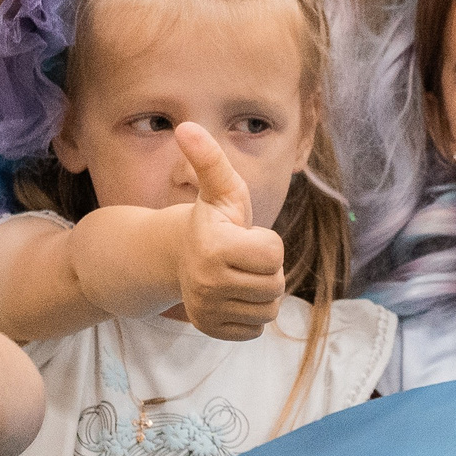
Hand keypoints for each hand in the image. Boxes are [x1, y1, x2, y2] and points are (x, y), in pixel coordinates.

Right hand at [175, 122, 286, 340]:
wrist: (181, 257)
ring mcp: (208, 311)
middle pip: (274, 286)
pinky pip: (255, 329)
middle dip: (267, 270)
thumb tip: (186, 125)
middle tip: (244, 257)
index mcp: (214, 248)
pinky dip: (251, 313)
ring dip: (262, 293)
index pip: (274, 255)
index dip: (267, 243)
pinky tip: (233, 296)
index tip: (245, 235)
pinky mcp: (212, 330)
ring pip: (268, 311)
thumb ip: (209, 158)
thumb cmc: (212, 218)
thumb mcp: (219, 188)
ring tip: (240, 275)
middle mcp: (207, 284)